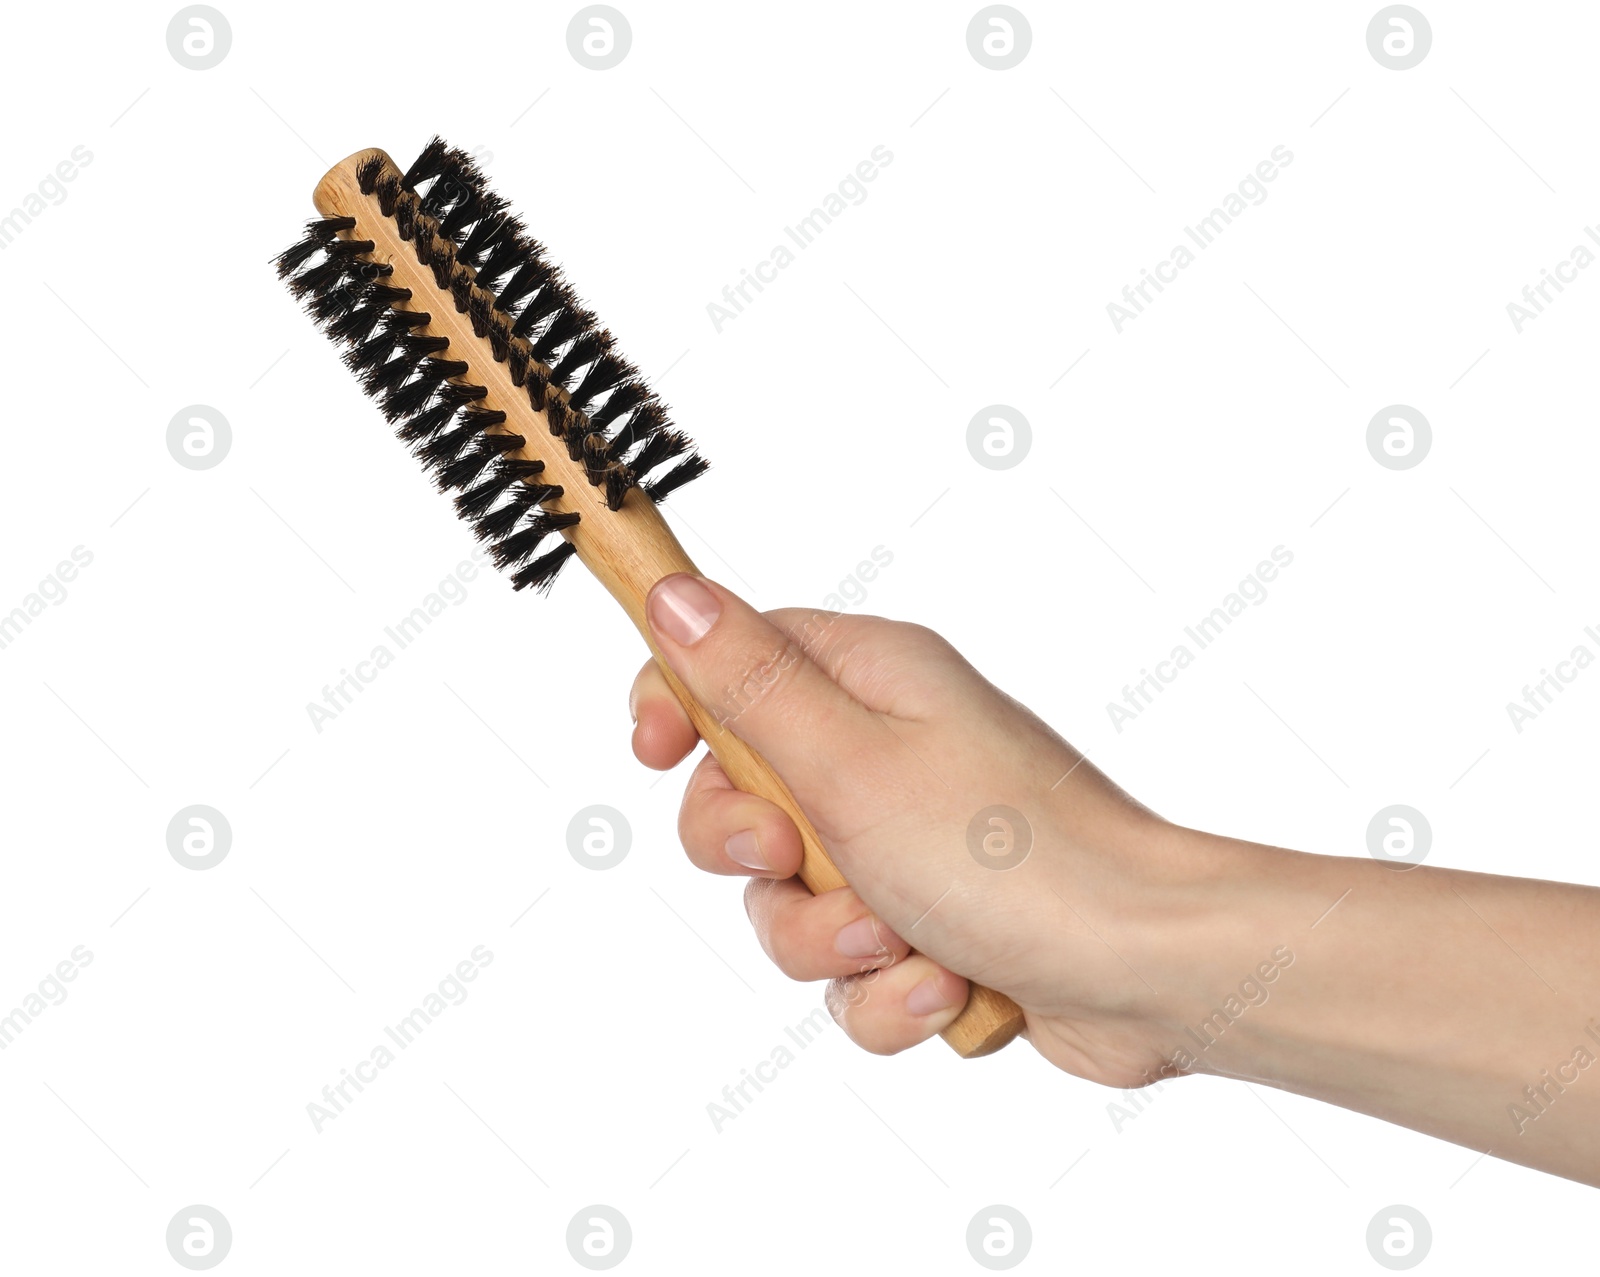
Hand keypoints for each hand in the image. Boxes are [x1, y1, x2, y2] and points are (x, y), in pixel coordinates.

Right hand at [629, 574, 1201, 1081]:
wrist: (1150, 968)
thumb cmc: (1013, 852)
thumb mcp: (850, 760)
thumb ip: (748, 683)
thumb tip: (671, 593)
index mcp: (869, 680)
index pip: (730, 660)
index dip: (678, 704)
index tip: (654, 753)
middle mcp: (884, 752)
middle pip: (741, 797)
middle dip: (759, 855)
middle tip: (801, 855)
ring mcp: (907, 844)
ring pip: (790, 902)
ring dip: (834, 943)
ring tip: (904, 942)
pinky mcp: (930, 927)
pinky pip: (852, 971)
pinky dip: (890, 993)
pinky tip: (951, 988)